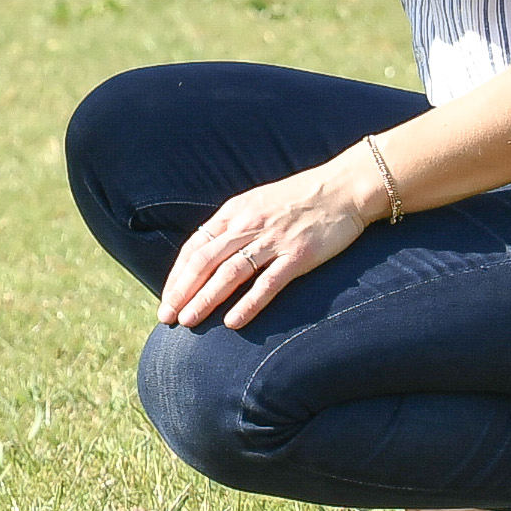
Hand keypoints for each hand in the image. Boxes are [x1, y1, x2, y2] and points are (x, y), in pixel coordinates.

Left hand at [156, 160, 374, 331]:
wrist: (344, 187)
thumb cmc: (299, 199)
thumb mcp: (257, 203)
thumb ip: (233, 227)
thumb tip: (207, 255)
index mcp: (234, 212)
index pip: (195, 247)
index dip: (177, 276)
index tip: (166, 300)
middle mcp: (248, 224)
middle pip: (205, 261)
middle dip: (182, 291)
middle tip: (167, 318)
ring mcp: (273, 240)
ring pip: (229, 272)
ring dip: (205, 298)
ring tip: (188, 321)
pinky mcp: (298, 255)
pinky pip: (267, 283)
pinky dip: (248, 304)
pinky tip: (232, 323)